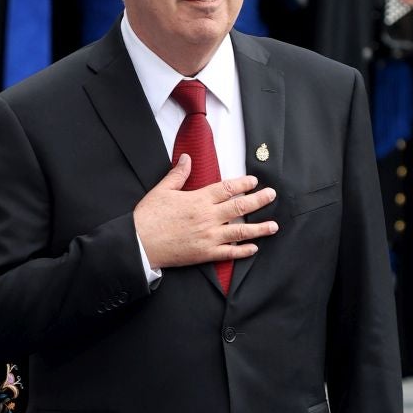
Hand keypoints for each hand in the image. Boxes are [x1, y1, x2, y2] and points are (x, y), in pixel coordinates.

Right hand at [133, 159, 277, 270]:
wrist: (139, 243)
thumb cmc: (148, 216)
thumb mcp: (162, 190)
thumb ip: (178, 174)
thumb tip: (187, 158)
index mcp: (198, 200)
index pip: (227, 189)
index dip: (243, 184)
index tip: (254, 181)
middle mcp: (208, 217)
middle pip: (240, 207)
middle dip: (259, 200)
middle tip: (272, 196)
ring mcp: (208, 237)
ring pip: (240, 231)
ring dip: (259, 228)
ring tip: (273, 225)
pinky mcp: (204, 254)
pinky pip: (229, 253)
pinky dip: (243, 251)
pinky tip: (254, 248)